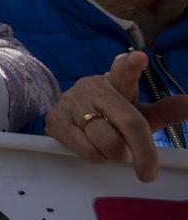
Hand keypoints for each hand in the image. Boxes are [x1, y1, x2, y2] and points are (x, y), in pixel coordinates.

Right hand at [46, 52, 187, 182]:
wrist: (70, 116)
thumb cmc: (112, 115)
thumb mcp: (138, 112)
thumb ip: (164, 111)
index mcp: (117, 82)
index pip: (123, 71)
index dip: (130, 66)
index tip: (138, 58)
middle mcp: (92, 87)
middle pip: (128, 125)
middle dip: (139, 151)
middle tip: (139, 161)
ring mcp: (71, 102)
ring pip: (107, 144)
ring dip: (115, 155)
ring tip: (109, 147)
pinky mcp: (55, 120)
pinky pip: (87, 151)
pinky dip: (96, 158)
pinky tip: (93, 147)